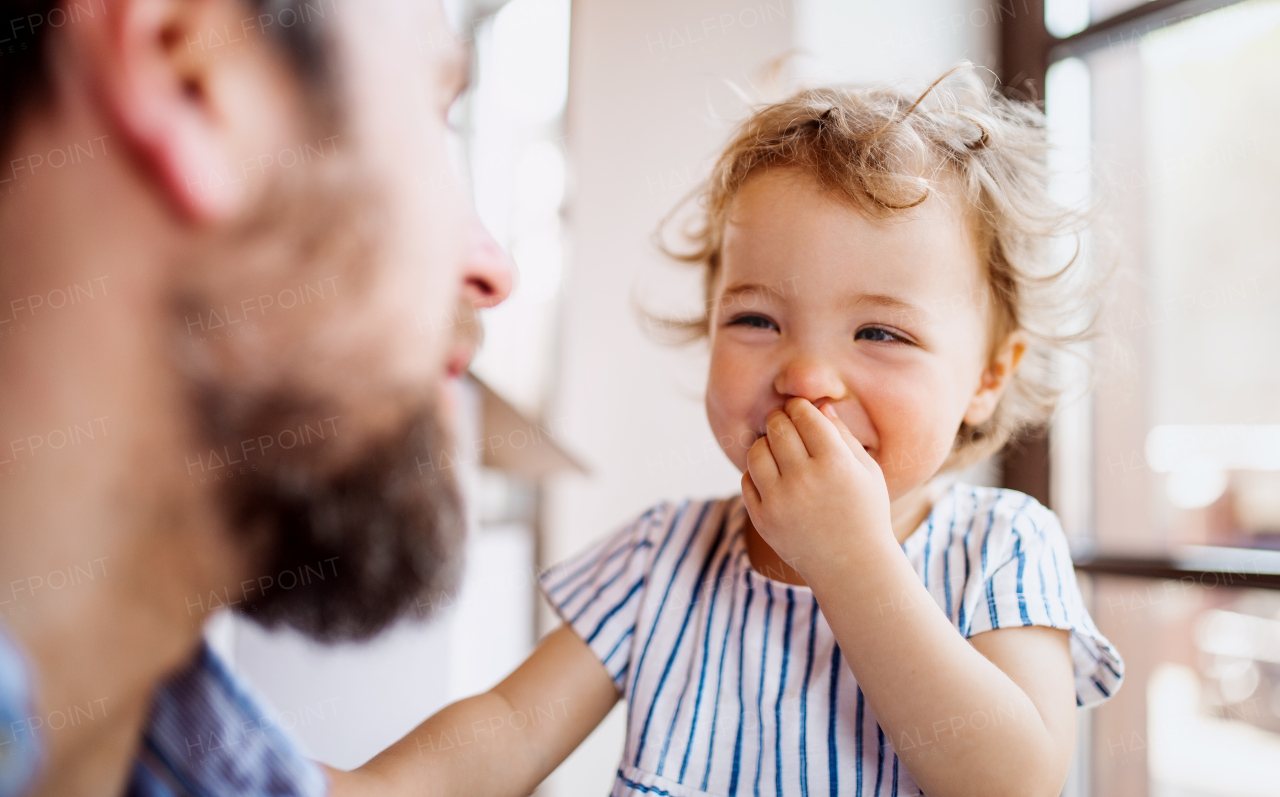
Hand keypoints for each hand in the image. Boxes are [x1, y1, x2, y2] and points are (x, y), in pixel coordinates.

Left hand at [740, 398, 891, 574]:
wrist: (852, 567)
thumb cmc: (865, 513)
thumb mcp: (868, 471)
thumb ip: (844, 435)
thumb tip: (818, 407)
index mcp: (835, 463)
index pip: (804, 415)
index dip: (800, 407)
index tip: (800, 410)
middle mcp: (804, 480)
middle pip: (777, 428)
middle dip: (780, 419)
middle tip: (785, 422)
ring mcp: (780, 501)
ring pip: (756, 451)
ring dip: (765, 443)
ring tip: (778, 448)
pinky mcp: (763, 519)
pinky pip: (747, 480)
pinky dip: (756, 473)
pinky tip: (773, 476)